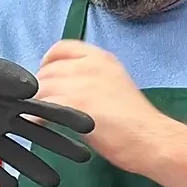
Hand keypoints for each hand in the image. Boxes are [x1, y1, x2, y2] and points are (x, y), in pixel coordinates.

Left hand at [0, 45, 94, 186]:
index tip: (91, 126)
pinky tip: (13, 186)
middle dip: (61, 147)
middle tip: (85, 159)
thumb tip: (35, 89)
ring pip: (15, 156)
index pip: (46, 109)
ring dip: (34, 168)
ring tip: (54, 182)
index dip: (68, 116)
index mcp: (10, 99)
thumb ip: (9, 79)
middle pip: (38, 136)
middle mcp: (2, 120)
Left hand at [36, 41, 168, 172]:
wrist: (150, 138)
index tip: (47, 79)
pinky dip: (36, 117)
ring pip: (40, 89)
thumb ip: (87, 78)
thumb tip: (58, 85)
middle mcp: (88, 65)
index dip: (47, 63)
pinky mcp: (74, 103)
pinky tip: (41, 125)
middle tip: (44, 106)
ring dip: (36, 104)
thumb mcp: (113, 84)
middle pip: (46, 71)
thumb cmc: (134, 119)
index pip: (60, 48)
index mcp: (100, 58)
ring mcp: (81, 82)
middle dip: (41, 88)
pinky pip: (40, 107)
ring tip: (42, 118)